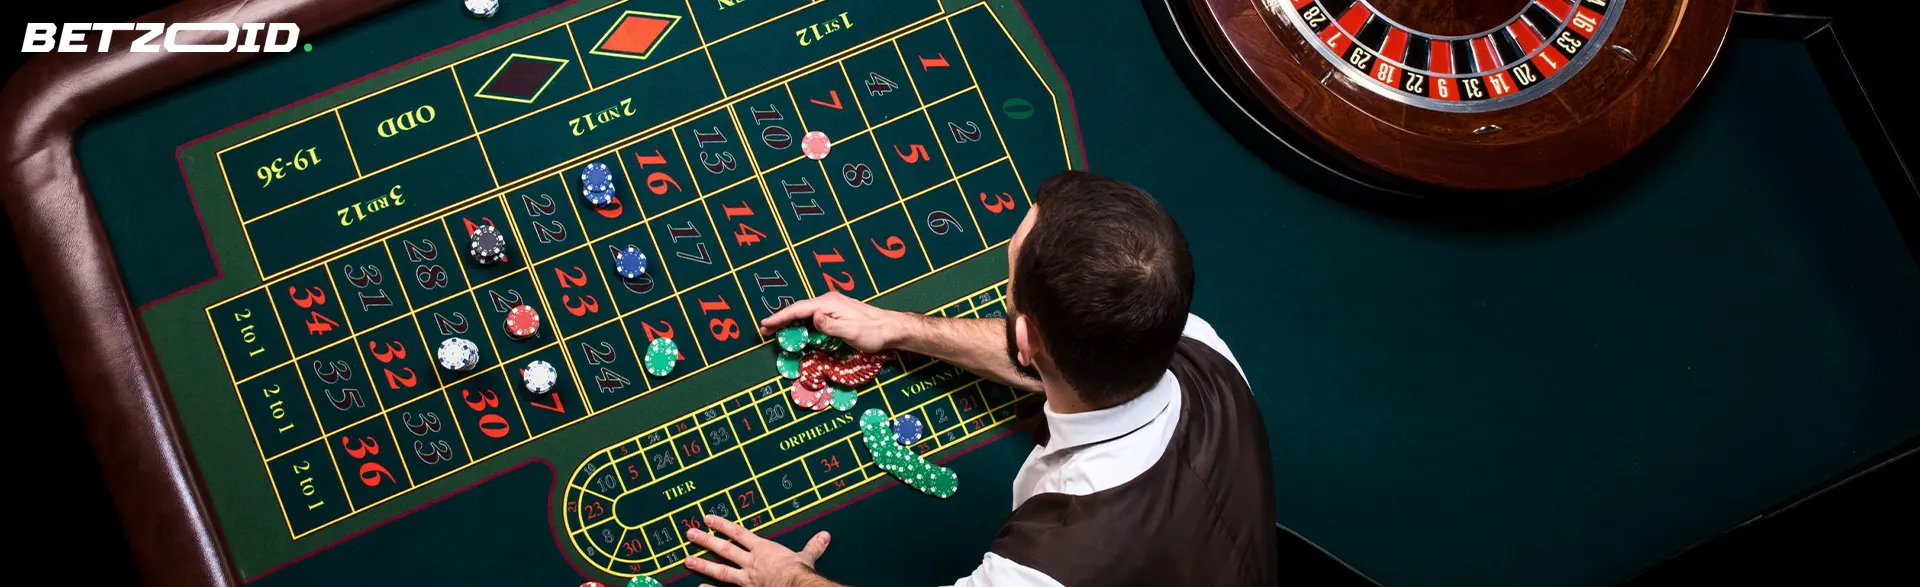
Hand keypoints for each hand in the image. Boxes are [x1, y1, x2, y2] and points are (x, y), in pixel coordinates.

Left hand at [684, 515, 832, 586]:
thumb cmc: (799, 572)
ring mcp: (746, 579)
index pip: (739, 534)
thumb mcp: (807, 557)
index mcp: (763, 549)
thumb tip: (825, 535)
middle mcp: (750, 562)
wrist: (795, 586)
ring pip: (721, 570)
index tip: (708, 518)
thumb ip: (813, 547)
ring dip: (703, 564)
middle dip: (706, 541)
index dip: (723, 525)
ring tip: (686, 559)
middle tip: (689, 534)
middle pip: (724, 549)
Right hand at [758, 291, 907, 350]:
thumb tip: (812, 316)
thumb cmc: (872, 332)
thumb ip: (830, 325)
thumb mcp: (851, 331)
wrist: (890, 328)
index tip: (765, 325)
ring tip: (776, 330)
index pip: (799, 309)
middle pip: (799, 309)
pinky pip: (813, 315)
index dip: (780, 317)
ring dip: (790, 321)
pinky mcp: (836, 311)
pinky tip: (797, 328)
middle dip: (781, 319)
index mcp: (829, 303)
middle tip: (765, 330)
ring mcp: (833, 305)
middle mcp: (828, 301)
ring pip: (805, 312)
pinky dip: (801, 322)